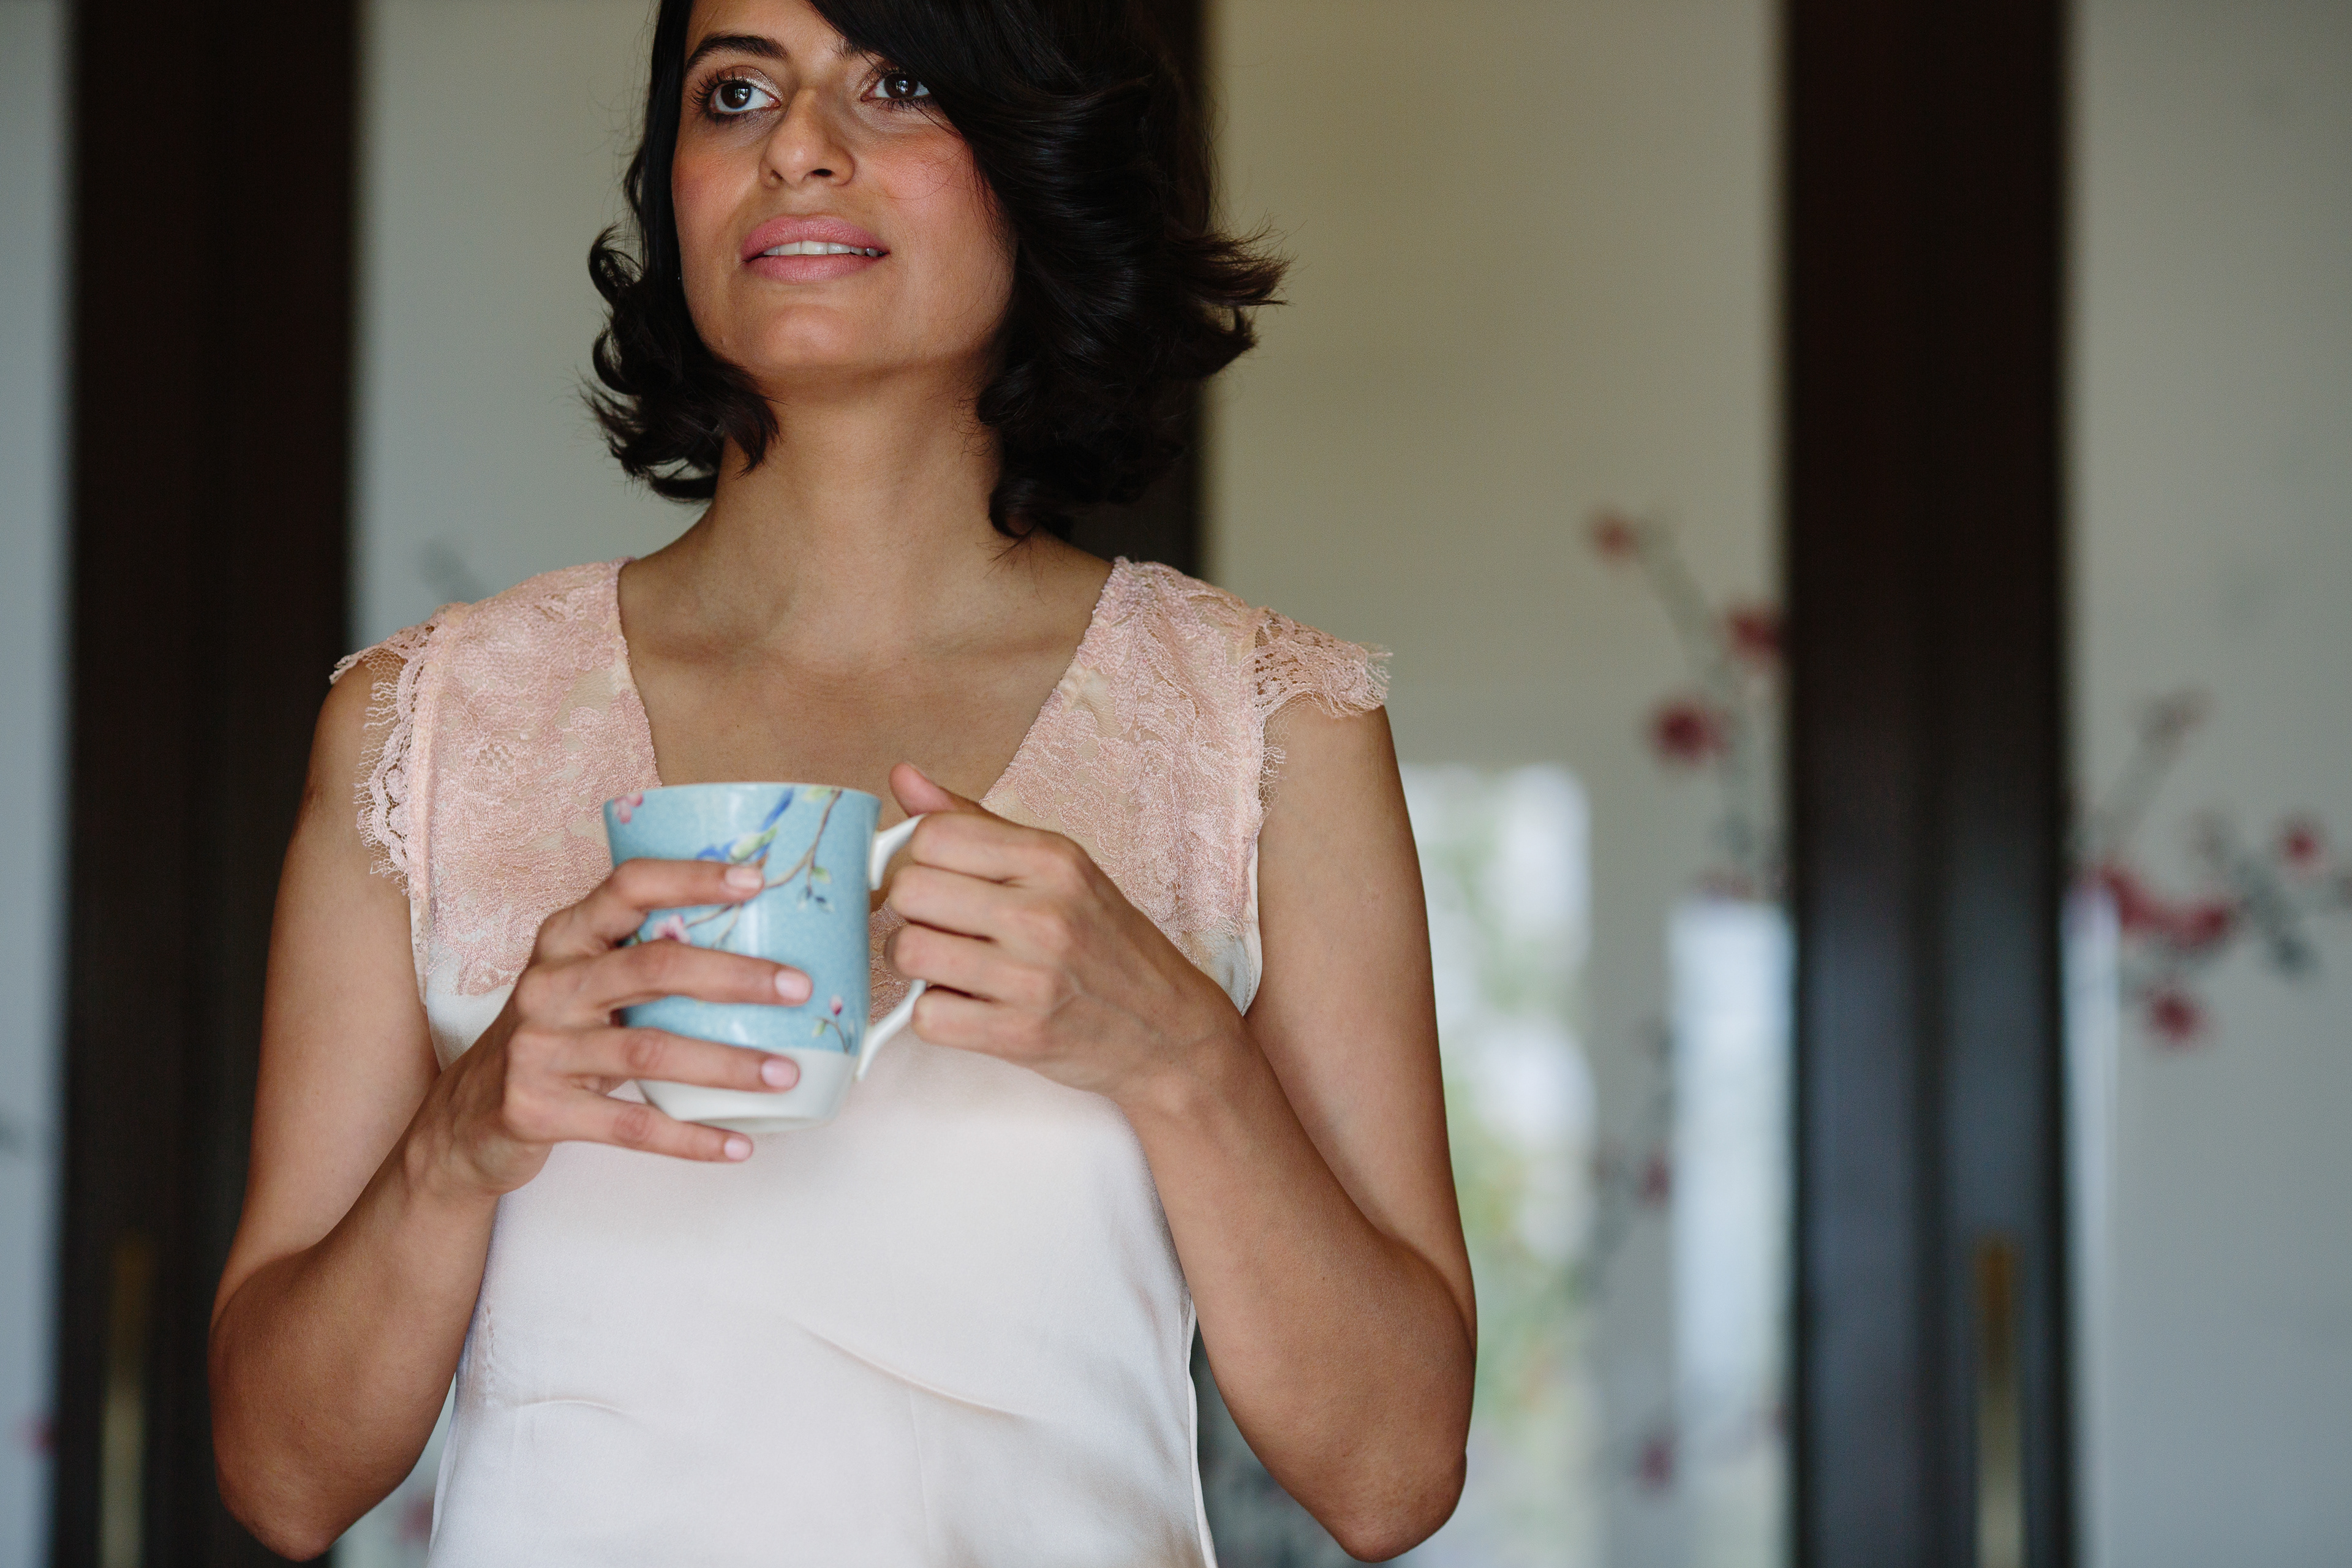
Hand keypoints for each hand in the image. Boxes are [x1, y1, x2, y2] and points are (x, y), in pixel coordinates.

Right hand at [410, 859, 813, 1197]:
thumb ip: (645, 962)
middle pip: (653, 966)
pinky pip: (630, 1125)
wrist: (466, 1119)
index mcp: (566, 938)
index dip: (692, 878)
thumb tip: (762, 952)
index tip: (756, 880)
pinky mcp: (536, 1108)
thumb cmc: (553, 1039)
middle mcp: (549, 983)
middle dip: (735, 976)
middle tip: (799, 987)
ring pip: (649, 1049)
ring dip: (726, 1064)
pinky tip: (738, 1144)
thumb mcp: (583, 985)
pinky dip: (690, 1138)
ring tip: (786, 1072)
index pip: (628, 886)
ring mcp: (538, 1046)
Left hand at [880, 763, 1242, 1104]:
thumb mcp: (1057, 867)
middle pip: (909, 890)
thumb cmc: (1106, 942)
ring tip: (950, 966)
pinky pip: (926, 1017)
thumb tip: (903, 777)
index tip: (938, 879)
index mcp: (1052, 858)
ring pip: (907, 951)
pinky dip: (935, 1016)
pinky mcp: (1021, 1034)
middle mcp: (1044, 912)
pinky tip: (967, 1007)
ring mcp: (1033, 976)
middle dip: (912, 911)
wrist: (1168, 1027)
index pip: (933, 835)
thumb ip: (975, 824)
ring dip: (915, 964)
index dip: (919, 858)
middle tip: (943, 925)